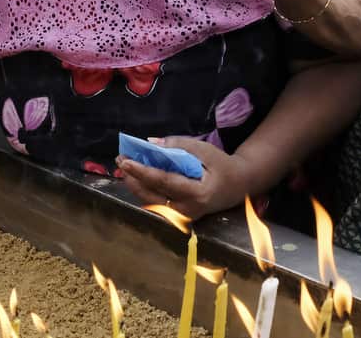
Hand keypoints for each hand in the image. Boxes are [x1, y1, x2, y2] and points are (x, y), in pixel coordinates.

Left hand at [117, 137, 249, 218]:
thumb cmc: (222, 165)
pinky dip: (144, 190)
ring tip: (125, 167)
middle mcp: (187, 210)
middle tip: (121, 160)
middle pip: (151, 196)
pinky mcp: (179, 216)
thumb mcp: (204, 150)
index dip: (142, 171)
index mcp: (197, 194)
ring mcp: (182, 216)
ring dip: (135, 185)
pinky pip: (156, 203)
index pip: (163, 182)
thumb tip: (152, 143)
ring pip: (150, 202)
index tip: (126, 161)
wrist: (239, 185)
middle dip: (133, 178)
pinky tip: (136, 177)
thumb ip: (178, 145)